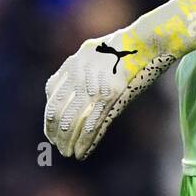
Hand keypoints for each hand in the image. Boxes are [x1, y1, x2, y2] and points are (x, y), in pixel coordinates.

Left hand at [43, 29, 174, 159]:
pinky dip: (85, 142)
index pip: (52, 92)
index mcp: (74, 62)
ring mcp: (93, 84)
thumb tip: (71, 85)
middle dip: (56, 132)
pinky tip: (81, 152)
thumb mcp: (96, 51)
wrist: (146, 41)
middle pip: (58, 110)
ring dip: (68, 141)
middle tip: (58, 147)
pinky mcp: (109, 95)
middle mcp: (78, 73)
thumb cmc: (126, 48)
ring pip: (72, 121)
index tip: (51, 130)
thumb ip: (81, 67)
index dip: (49, 116)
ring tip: (68, 153)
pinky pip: (92, 124)